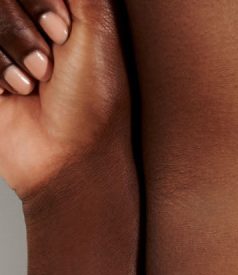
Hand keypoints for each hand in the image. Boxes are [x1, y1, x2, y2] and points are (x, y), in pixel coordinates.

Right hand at [0, 0, 127, 197]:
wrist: (71, 163)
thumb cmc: (96, 106)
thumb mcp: (97, 30)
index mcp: (61, 7)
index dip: (42, 3)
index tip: (62, 31)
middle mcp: (29, 22)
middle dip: (23, 28)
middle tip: (50, 65)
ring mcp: (3, 44)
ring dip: (9, 51)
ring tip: (34, 84)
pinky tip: (14, 94)